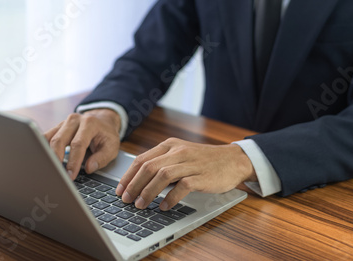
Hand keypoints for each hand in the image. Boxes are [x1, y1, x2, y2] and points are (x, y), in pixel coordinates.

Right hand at [44, 109, 120, 179]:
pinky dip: (43, 150)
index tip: (70, 176)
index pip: (78, 144)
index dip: (73, 161)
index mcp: (90, 123)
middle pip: (59, 140)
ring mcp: (63, 122)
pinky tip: (44, 161)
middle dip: (56, 160)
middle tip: (57, 176)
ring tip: (49, 170)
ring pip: (48, 139)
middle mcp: (74, 120)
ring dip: (47, 155)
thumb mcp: (112, 147)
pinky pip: (45, 138)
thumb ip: (102, 158)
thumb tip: (89, 168)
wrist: (102, 121)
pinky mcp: (56, 127)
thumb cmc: (106, 136)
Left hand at [115, 138, 256, 210]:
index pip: (142, 159)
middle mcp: (178, 151)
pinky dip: (170, 198)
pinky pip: (182, 186)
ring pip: (162, 175)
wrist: (233, 160)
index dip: (128, 175)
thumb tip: (138, 181)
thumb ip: (162, 163)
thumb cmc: (204, 160)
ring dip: (148, 192)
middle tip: (126, 199)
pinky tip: (163, 206)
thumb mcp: (180, 155)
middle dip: (134, 185)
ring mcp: (190, 163)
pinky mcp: (201, 175)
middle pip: (148, 167)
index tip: (120, 189)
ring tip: (141, 205)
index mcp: (170, 145)